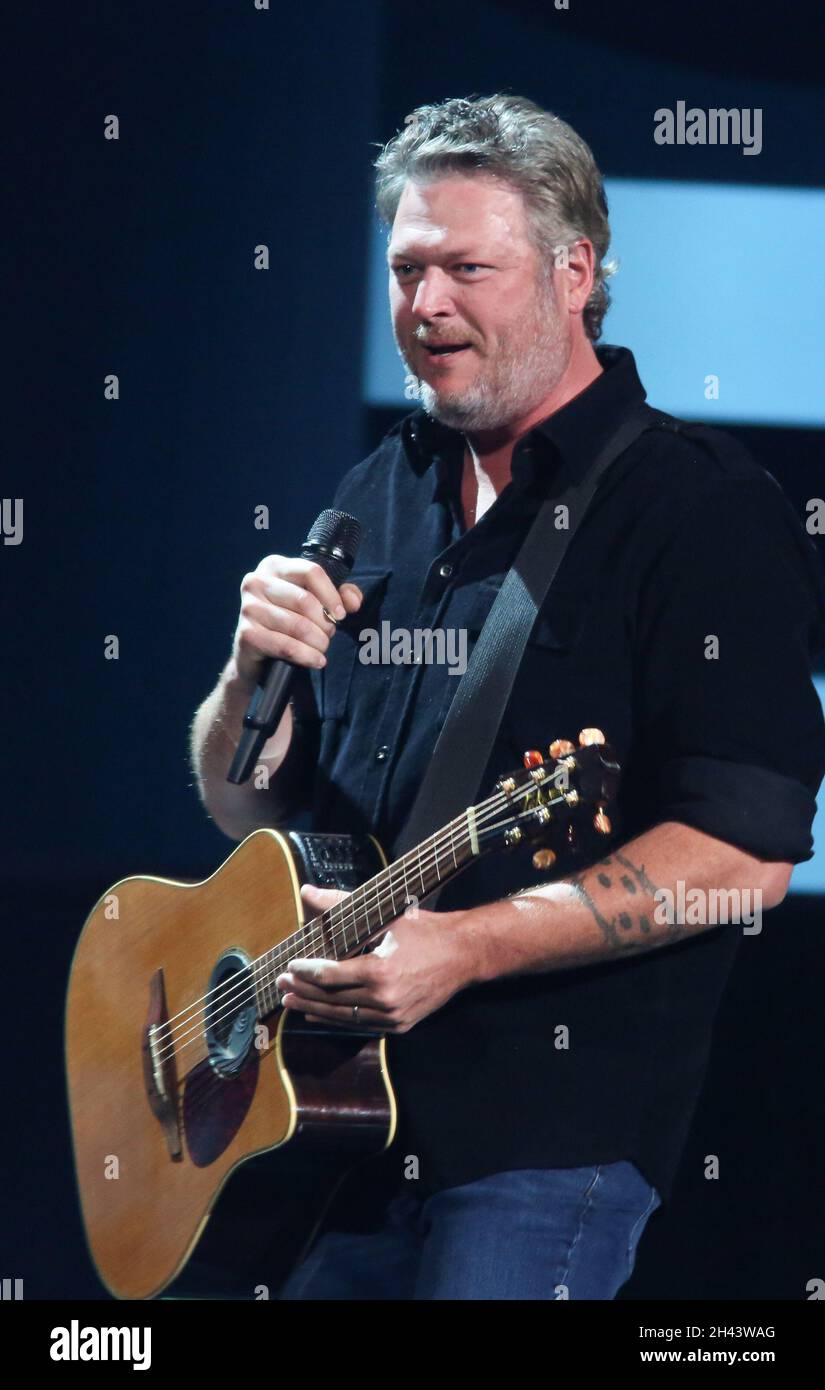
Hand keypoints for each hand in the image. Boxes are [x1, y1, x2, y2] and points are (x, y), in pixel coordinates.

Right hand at [232, 553, 362, 687]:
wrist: (255, 650)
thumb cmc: (288, 619)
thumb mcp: (315, 601)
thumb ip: (340, 595)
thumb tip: (353, 601)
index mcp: (275, 566)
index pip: (311, 572)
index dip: (332, 595)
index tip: (341, 614)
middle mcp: (257, 581)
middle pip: (305, 601)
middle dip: (325, 622)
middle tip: (329, 634)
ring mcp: (249, 607)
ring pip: (297, 626)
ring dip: (318, 641)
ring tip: (322, 647)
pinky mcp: (247, 634)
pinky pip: (286, 646)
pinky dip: (307, 656)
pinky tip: (316, 660)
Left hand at [276, 884, 476, 1033]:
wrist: (465, 955)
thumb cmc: (426, 930)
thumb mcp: (385, 914)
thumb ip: (342, 904)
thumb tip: (308, 891)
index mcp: (380, 971)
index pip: (331, 976)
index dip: (306, 972)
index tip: (290, 965)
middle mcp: (385, 999)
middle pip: (332, 999)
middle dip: (303, 991)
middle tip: (281, 983)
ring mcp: (393, 1016)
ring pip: (342, 1017)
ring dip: (313, 1009)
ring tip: (290, 1001)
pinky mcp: (400, 1025)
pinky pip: (360, 1025)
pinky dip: (336, 1019)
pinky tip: (317, 1014)